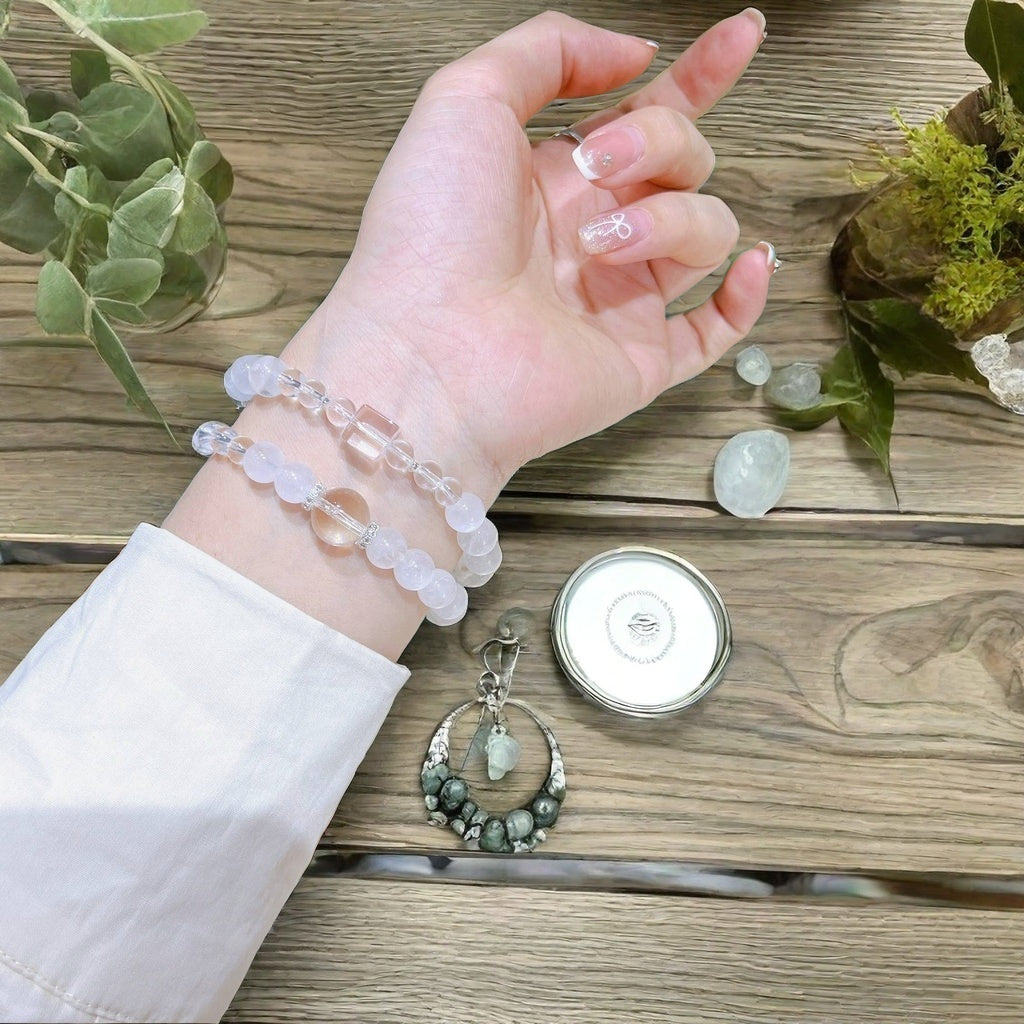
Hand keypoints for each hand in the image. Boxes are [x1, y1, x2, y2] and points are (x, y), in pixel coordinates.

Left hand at [327, 9, 772, 485]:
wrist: (427, 354)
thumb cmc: (428, 233)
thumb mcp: (469, 98)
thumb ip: (549, 51)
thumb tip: (634, 55)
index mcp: (554, 176)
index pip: (646, 115)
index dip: (698, 75)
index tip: (741, 35)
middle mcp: (592, 233)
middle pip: (684, 160)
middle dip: (659, 143)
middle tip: (600, 165)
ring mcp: (619, 297)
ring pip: (705, 229)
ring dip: (669, 218)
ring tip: (600, 245)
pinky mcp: (638, 358)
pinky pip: (715, 329)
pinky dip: (745, 296)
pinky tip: (749, 266)